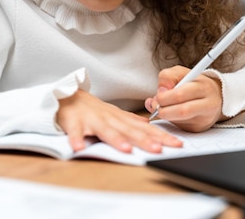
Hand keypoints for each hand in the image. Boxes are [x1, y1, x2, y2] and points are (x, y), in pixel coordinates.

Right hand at [56, 89, 182, 152]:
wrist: (68, 96)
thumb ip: (132, 121)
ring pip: (106, 130)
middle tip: (158, 149)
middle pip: (129, 130)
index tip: (176, 144)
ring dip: (116, 140)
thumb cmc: (94, 110)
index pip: (145, 128)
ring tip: (127, 150)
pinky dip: (77, 138)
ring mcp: (92, 120)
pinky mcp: (74, 123)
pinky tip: (79, 147)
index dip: (161, 136)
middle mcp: (110, 119)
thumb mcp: (116, 114)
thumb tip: (150, 125)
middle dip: (144, 140)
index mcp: (121, 118)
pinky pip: (75, 132)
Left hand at [144, 65, 225, 131]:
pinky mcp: (199, 128)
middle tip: (156, 105)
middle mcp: (208, 105)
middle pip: (182, 111)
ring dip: (165, 115)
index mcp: (204, 87)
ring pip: (179, 122)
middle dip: (163, 109)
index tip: (158, 94)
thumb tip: (160, 92)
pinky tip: (170, 113)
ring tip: (162, 108)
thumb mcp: (181, 73)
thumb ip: (168, 77)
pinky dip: (170, 120)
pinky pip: (180, 127)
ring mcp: (204, 119)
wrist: (214, 97)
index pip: (180, 95)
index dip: (164, 97)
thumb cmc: (194, 83)